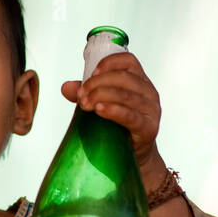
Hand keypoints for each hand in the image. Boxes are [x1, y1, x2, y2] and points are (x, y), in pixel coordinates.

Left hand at [61, 51, 163, 181]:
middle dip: (98, 83)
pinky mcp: (148, 128)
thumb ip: (85, 93)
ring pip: (126, 95)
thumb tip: (66, 87)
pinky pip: (131, 116)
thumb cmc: (119, 125)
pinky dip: (114, 110)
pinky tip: (100, 109)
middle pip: (124, 78)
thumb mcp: (101, 104)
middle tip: (81, 96)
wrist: (135, 155)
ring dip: (101, 96)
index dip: (109, 63)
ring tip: (85, 104)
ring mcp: (151, 110)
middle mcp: (149, 92)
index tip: (91, 73)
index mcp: (140, 81)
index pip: (129, 61)